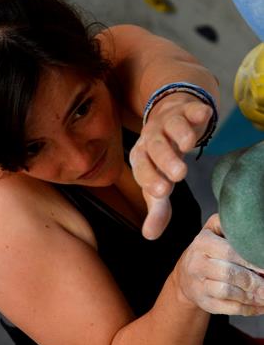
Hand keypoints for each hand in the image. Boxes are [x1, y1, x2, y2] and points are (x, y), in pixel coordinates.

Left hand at [129, 94, 213, 239]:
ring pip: (172, 126)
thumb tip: (149, 236)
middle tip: (179, 175)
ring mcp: (168, 122)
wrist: (169, 121)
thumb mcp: (159, 184)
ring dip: (180, 134)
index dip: (150, 179)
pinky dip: (197, 111)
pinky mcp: (186, 110)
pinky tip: (204, 116)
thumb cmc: (161, 161)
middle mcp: (151, 139)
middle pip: (155, 147)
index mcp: (141, 159)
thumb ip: (157, 210)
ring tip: (190, 145)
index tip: (162, 192)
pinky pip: (190, 108)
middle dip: (165, 159)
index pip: (142, 170)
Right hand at [175, 214, 263, 315]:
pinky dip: (247, 309)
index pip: (228, 252)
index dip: (250, 260)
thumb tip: (257, 229)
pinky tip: (260, 306)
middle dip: (254, 281)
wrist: (185, 276)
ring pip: (227, 292)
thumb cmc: (208, 251)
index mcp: (202, 243)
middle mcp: (196, 264)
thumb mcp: (214, 230)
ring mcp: (198, 286)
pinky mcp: (204, 302)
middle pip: (229, 274)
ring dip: (251, 296)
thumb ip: (230, 225)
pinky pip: (227, 308)